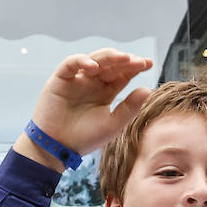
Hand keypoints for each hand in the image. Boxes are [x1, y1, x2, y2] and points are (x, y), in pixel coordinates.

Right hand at [23, 49, 153, 161]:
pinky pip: (71, 63)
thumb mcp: (112, 125)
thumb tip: (148, 89)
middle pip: (111, 64)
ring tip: (123, 59)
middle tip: (138, 61)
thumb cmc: (84, 139)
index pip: (122, 74)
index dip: (135, 67)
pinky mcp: (61, 78)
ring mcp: (77, 79)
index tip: (148, 64)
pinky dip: (82, 61)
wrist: (58, 148)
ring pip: (94, 59)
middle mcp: (93, 82)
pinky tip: (94, 67)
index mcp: (106, 92)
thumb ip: (129, 108)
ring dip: (109, 57)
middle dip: (125, 61)